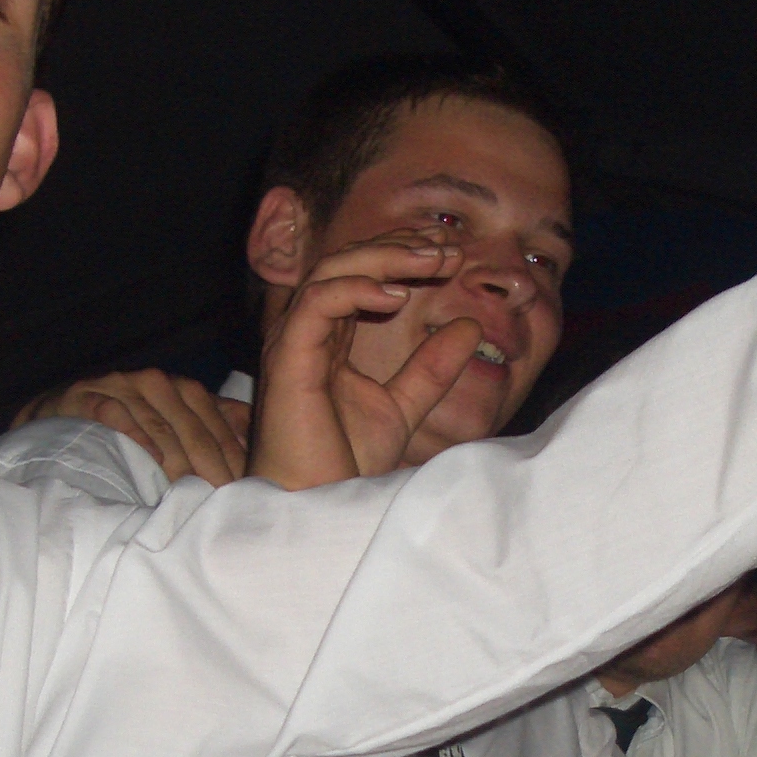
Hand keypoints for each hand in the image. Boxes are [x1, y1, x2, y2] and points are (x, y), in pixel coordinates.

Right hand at [15, 369, 251, 485]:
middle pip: (192, 429)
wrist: (60, 414)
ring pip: (158, 427)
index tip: (244, 493)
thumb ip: (215, 427)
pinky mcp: (85, 395)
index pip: (218, 424)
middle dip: (210, 468)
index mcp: (184, 388)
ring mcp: (120, 386)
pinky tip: (146, 463)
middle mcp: (156, 382)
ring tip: (190, 496)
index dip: (233, 459)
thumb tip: (256, 449)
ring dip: (176, 464)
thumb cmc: (128, 426)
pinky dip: (132, 438)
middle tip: (220, 503)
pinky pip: (114, 415)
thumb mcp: (174, 423)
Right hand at [250, 236, 478, 488]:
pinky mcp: (287, 359)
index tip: (453, 259)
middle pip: (346, 263)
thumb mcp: (404, 407)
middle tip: (448, 251)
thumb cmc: (344, 465)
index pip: (362, 277)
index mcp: (328, 339)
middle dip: (398, 249)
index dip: (405, 259)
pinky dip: (356, 289)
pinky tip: (397, 297)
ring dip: (384, 259)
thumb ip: (432, 368)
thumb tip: (469, 326)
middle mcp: (306, 332)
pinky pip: (318, 303)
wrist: (317, 507)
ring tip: (431, 262)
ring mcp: (293, 342)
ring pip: (330, 271)